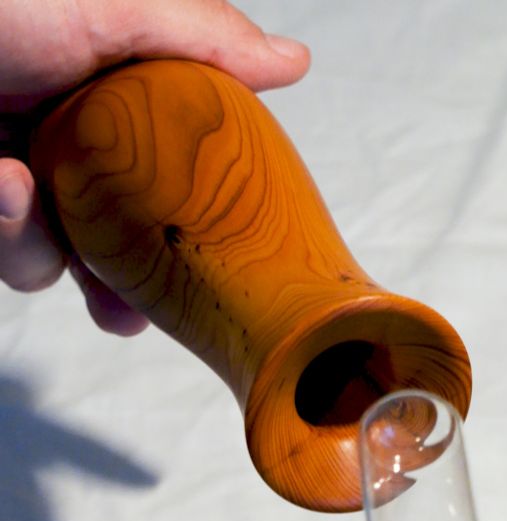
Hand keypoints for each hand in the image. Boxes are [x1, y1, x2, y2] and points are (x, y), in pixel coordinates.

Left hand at [0, 0, 309, 332]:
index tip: (212, 259)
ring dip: (40, 245)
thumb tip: (291, 64)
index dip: (191, 221)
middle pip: (116, 235)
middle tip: (132, 317)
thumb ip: (200, 39)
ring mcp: (17, 177)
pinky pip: (10, 252)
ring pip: (53, 258)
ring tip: (15, 191)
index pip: (171, 171)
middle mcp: (67, 140)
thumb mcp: (109, 7)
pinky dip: (5, 229)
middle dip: (122, 284)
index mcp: (110, 95)